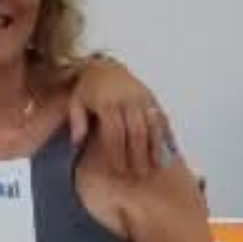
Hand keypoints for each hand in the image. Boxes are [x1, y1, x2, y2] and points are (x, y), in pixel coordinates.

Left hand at [67, 57, 173, 178]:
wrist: (104, 66)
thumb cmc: (88, 88)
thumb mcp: (75, 102)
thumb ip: (77, 122)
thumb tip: (77, 143)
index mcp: (107, 102)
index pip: (115, 133)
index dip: (117, 154)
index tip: (119, 171)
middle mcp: (127, 99)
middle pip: (136, 132)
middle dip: (138, 156)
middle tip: (139, 175)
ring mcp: (141, 97)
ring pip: (152, 125)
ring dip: (154, 148)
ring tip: (155, 167)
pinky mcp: (151, 97)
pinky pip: (161, 117)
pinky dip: (164, 134)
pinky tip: (167, 149)